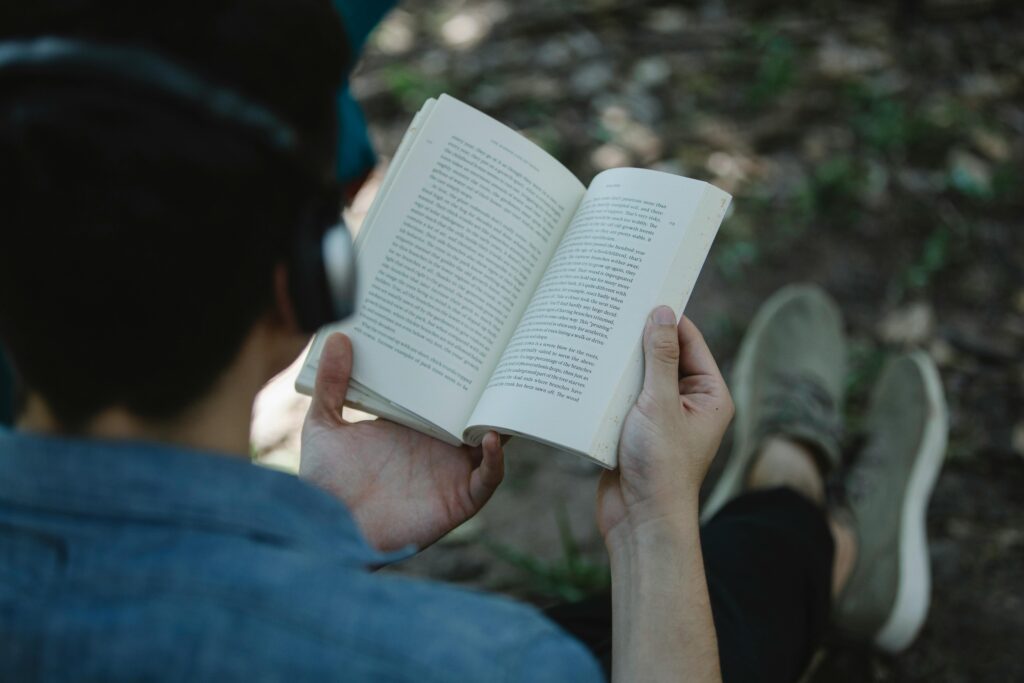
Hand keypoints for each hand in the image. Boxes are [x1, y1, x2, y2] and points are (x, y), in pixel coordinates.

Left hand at [299, 333, 503, 551]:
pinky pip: (489, 478)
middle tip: (501, 357)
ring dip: (501, 419)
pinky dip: (497, 460)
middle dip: (490, 389)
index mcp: (412, 426)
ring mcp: (451, 472)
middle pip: (474, 413)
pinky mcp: (459, 498)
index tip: (469, 338)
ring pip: (491, 441)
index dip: (459, 371)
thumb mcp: (324, 426)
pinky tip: (491, 438)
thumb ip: (332, 383)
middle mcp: (436, 446)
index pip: (445, 394)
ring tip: (506, 391)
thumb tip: (341, 335)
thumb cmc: (325, 484)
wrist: (330, 529)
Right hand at [597, 307, 732, 540]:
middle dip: (637, 339)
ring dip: (619, 364)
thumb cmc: (661, 467)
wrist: (640, 522)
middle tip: (610, 309)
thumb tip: (662, 313)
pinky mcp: (634, 431)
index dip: (666, 317)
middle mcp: (688, 403)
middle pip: (662, 356)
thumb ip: (661, 357)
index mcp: (709, 395)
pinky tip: (584, 370)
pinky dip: (606, 387)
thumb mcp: (660, 404)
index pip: (689, 341)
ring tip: (593, 335)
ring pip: (638, 377)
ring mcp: (660, 417)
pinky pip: (621, 399)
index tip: (640, 292)